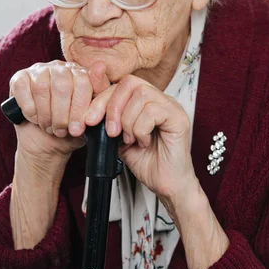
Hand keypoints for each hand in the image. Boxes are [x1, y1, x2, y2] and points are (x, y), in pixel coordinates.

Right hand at [9, 59, 112, 167]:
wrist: (47, 143)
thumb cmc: (72, 128)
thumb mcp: (91, 118)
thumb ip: (100, 95)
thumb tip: (100, 66)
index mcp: (81, 73)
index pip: (83, 81)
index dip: (79, 108)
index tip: (77, 129)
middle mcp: (61, 67)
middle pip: (62, 85)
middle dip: (61, 115)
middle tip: (61, 131)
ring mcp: (39, 70)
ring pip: (42, 87)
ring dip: (45, 114)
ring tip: (49, 127)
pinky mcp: (20, 78)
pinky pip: (23, 88)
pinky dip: (29, 108)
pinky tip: (35, 118)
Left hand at [85, 74, 197, 206]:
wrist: (166, 185)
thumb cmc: (148, 164)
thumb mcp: (119, 139)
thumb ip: (109, 122)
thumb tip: (89, 111)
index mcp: (147, 102)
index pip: (121, 84)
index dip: (102, 98)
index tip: (90, 119)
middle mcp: (160, 100)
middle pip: (130, 83)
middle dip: (112, 107)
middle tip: (110, 131)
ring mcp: (171, 107)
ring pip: (141, 95)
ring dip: (128, 121)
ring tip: (131, 139)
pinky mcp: (179, 118)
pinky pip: (153, 111)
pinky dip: (141, 129)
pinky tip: (144, 142)